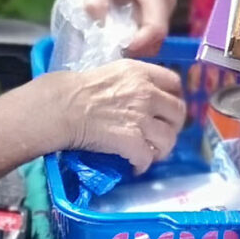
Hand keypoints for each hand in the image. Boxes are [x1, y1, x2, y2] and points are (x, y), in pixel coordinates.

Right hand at [45, 58, 184, 171]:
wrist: (61, 107)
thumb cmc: (76, 89)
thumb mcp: (112, 72)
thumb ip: (132, 81)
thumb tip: (138, 95)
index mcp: (141, 73)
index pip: (174, 83)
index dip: (175, 97)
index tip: (167, 108)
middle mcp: (147, 93)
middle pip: (178, 112)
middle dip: (174, 126)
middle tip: (163, 134)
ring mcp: (141, 118)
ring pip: (169, 138)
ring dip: (162, 149)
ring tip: (151, 154)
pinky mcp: (132, 141)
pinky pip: (147, 157)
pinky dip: (143, 165)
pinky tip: (135, 166)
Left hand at [80, 0, 176, 54]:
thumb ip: (95, 2)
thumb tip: (101, 26)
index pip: (155, 28)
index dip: (139, 45)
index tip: (119, 49)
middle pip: (158, 37)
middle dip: (137, 49)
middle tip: (113, 50)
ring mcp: (166, 6)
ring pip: (157, 37)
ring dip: (137, 45)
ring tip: (115, 43)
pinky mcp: (162, 11)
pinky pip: (153, 33)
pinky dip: (138, 39)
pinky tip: (121, 36)